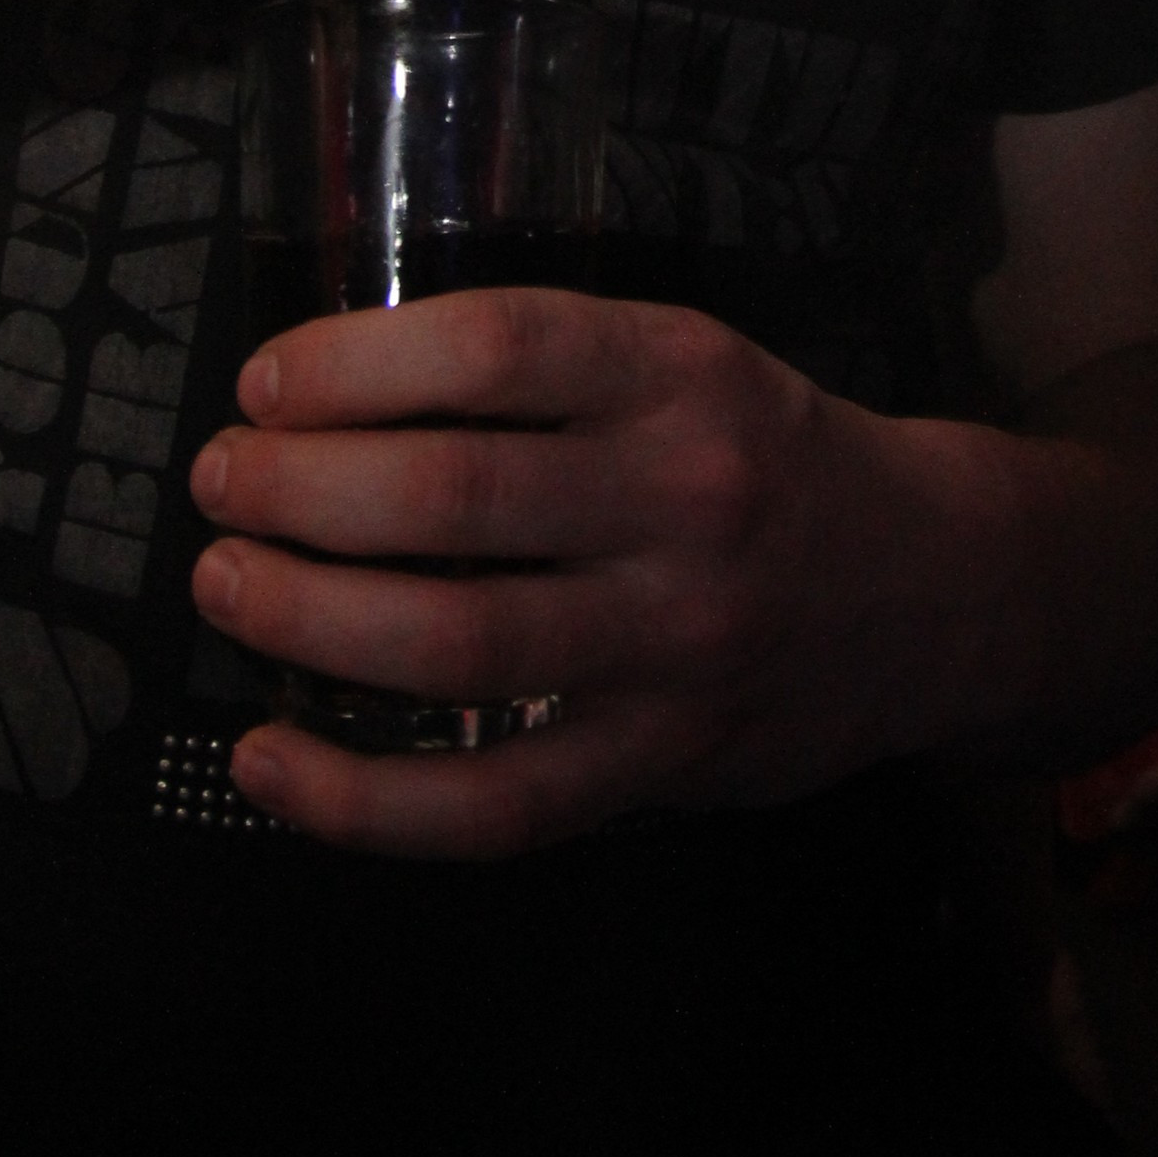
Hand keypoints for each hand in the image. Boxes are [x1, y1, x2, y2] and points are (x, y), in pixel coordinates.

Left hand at [188, 288, 931, 858]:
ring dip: (302, 616)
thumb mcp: (689, 365)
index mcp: (684, 377)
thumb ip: (547, 378)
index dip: (355, 365)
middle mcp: (686, 504)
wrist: (934, 588)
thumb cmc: (768, 461)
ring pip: (452, 645)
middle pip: (450, 496)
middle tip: (224, 485)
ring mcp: (675, 646)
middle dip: (297, 489)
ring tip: (227, 585)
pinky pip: (486, 806)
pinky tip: (265, 758)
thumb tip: (331, 398)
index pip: (496, 350)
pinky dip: (355, 797)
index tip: (268, 382)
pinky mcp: (660, 765)